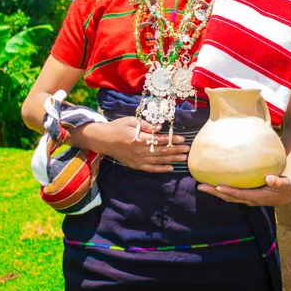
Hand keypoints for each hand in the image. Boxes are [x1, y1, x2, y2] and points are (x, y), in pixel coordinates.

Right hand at [70, 116, 189, 172]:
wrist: (103, 140)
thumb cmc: (117, 127)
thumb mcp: (131, 121)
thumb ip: (146, 124)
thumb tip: (159, 127)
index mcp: (138, 138)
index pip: (159, 140)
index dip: (172, 139)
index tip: (183, 138)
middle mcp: (139, 151)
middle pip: (161, 151)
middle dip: (176, 150)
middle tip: (188, 149)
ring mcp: (137, 160)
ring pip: (158, 161)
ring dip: (172, 159)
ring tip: (184, 158)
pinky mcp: (135, 165)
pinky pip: (150, 169)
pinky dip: (161, 169)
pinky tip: (171, 168)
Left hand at [197, 175, 290, 206]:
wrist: (285, 193)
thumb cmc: (285, 186)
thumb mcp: (284, 185)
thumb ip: (278, 182)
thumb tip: (270, 178)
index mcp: (257, 197)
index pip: (239, 195)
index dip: (229, 192)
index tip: (218, 187)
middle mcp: (248, 199)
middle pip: (228, 197)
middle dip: (214, 192)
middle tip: (201, 186)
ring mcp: (245, 197)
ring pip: (227, 196)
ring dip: (214, 191)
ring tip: (201, 185)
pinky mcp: (244, 193)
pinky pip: (230, 191)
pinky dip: (220, 188)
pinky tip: (212, 179)